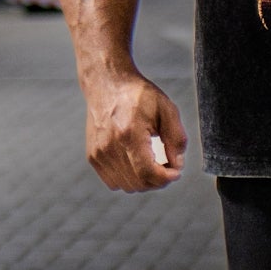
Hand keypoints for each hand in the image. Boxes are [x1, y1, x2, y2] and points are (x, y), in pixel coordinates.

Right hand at [84, 72, 187, 191]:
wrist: (107, 84)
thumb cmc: (138, 95)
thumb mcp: (166, 109)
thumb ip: (176, 139)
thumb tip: (177, 165)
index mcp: (129, 134)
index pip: (148, 173)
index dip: (166, 178)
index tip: (176, 171)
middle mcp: (110, 147)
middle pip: (139, 183)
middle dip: (158, 180)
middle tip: (168, 166)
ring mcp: (98, 154)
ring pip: (127, 186)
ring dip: (144, 181)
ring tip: (153, 164)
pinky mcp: (93, 156)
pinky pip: (114, 182)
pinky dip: (129, 178)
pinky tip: (137, 163)